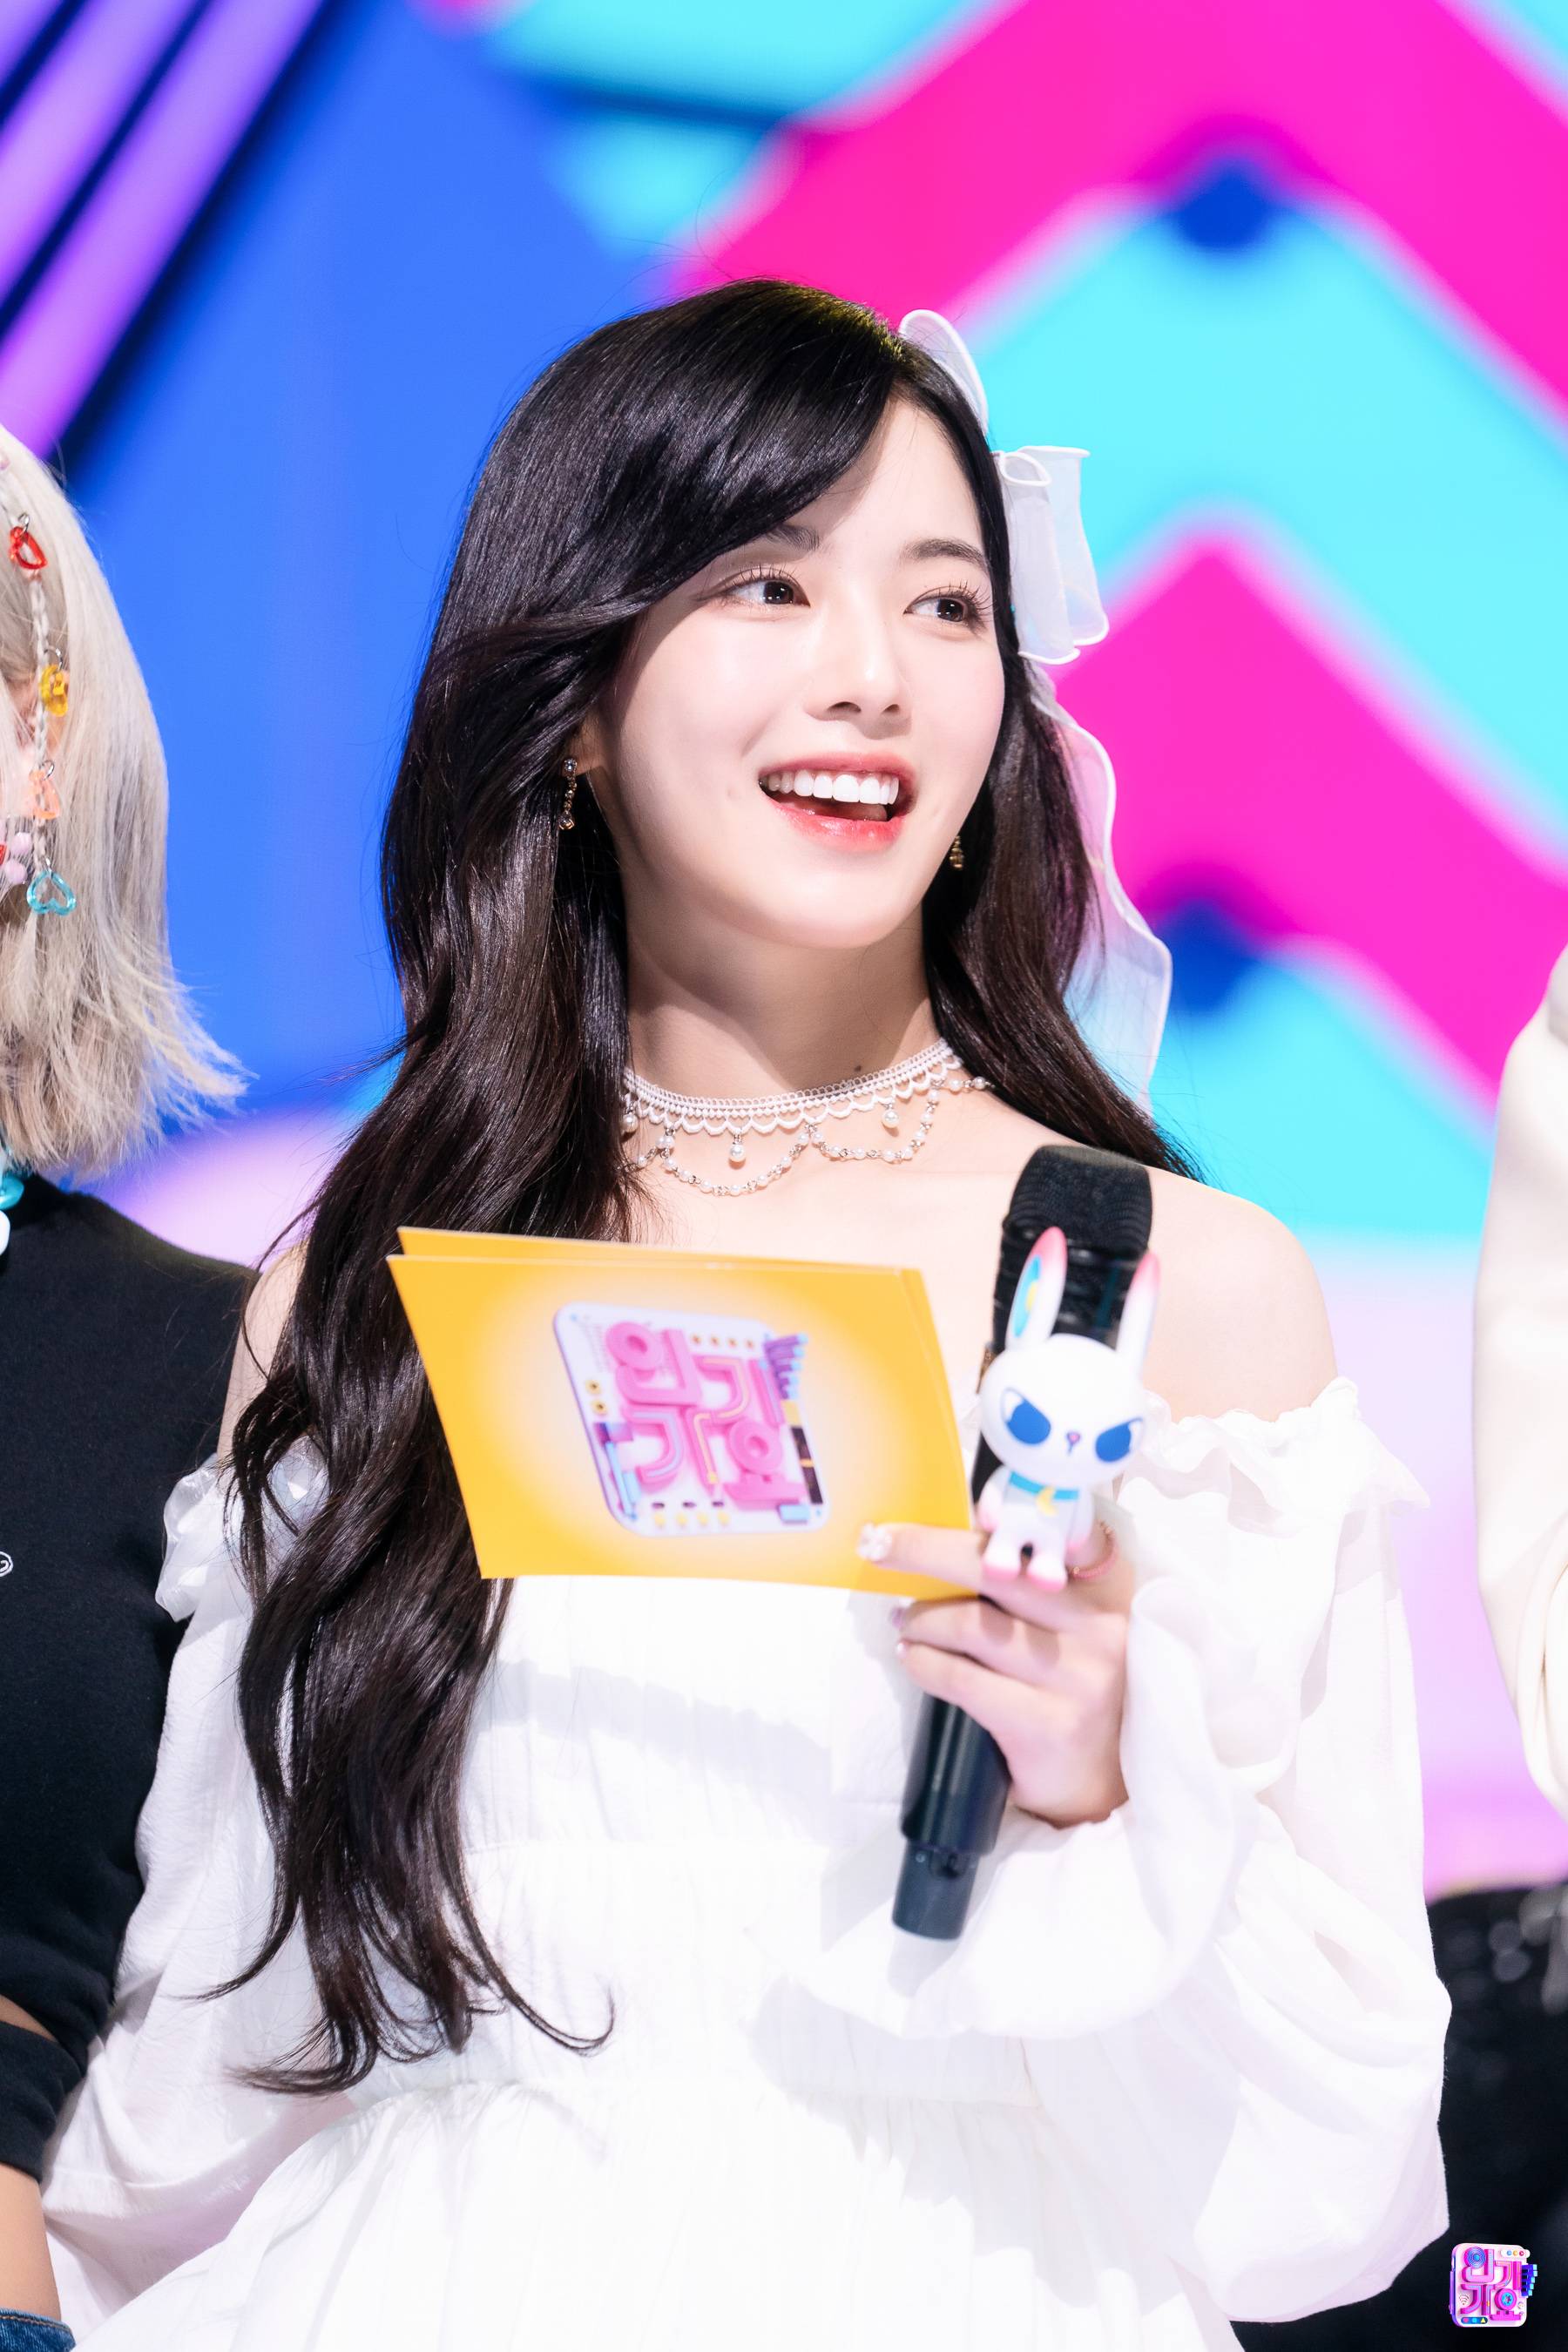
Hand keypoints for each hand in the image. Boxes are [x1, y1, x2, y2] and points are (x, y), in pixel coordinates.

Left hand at [862, 1520, 1130, 1826]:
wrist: (1099, 1782)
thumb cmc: (1067, 1688)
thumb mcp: (1067, 1628)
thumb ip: (1031, 1585)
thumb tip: (944, 1541)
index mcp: (1105, 1592)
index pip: (1067, 1529)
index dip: (1016, 1511)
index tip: (968, 1507)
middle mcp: (1098, 1628)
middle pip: (999, 1569)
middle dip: (927, 1549)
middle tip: (881, 1544)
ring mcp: (1076, 1678)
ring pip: (974, 1625)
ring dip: (922, 1618)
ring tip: (904, 1620)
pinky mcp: (1048, 1724)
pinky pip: (963, 1681)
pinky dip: (925, 1663)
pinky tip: (913, 1657)